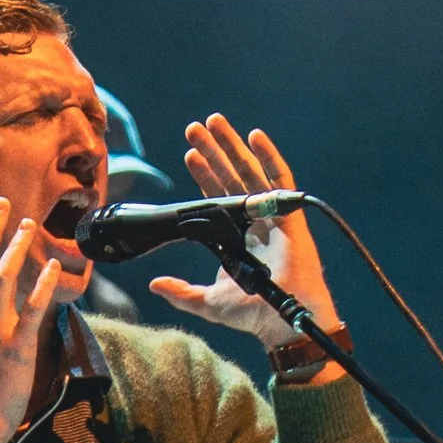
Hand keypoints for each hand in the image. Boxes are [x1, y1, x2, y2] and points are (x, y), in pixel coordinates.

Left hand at [150, 117, 344, 379]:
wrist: (283, 321)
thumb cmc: (253, 314)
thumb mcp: (208, 303)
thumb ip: (181, 292)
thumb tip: (153, 284)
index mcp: (234, 237)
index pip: (215, 197)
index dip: (203, 175)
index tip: (189, 154)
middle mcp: (251, 221)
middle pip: (230, 177)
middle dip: (214, 151)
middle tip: (195, 127)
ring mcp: (270, 217)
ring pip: (250, 172)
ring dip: (232, 146)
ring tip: (214, 122)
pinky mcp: (289, 217)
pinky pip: (280, 180)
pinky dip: (269, 156)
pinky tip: (255, 136)